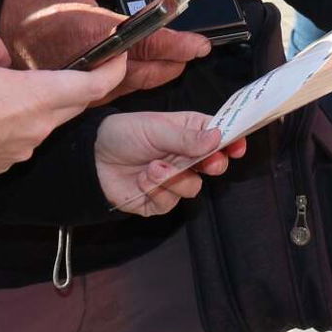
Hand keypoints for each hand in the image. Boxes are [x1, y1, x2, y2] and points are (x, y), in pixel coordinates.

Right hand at [0, 0, 211, 100]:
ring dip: (153, 77)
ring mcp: (80, 85)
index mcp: (97, 33)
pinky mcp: (68, 95)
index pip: (150, 43)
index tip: (201, 45)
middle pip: (145, 73)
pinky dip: (127, 86)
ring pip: (129, 89)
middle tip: (190, 55)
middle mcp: (94, 64)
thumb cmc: (33, 3)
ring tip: (170, 64)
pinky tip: (134, 74)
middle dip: (173, 65)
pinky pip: (106, 96)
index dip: (180, 46)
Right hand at [0, 35, 125, 174]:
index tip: (118, 55)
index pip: (95, 86)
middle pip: (76, 105)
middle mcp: (42, 124)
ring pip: (48, 122)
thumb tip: (0, 55)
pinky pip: (25, 138)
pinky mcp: (7, 162)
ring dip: (43, 105)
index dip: (113, 70)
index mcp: (42, 95)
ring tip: (15, 89)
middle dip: (81, 86)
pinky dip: (20, 124)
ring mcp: (26, 147)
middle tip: (75, 67)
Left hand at [95, 111, 247, 214]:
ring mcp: (174, 180)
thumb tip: (219, 137)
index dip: (232, 141)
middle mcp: (186, 157)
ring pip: (193, 187)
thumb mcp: (155, 129)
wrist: (91, 159)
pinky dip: (157, 191)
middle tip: (209, 163)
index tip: (239, 146)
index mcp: (189, 132)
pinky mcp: (159, 201)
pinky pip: (170, 203)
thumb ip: (187, 137)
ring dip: (175, 178)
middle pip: (214, 165)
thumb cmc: (124, 133)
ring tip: (153, 167)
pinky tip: (143, 179)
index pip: (219, 136)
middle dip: (213, 164)